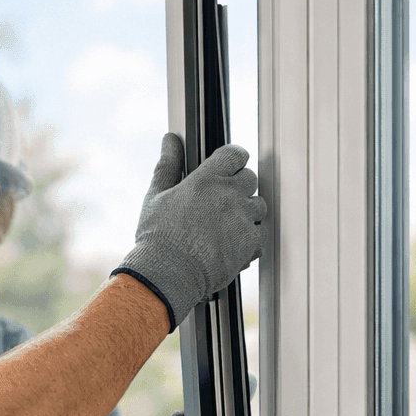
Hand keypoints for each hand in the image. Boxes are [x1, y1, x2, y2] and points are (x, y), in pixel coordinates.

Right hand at [114, 134, 265, 329]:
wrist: (168, 274)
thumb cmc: (158, 237)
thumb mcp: (156, 195)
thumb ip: (168, 164)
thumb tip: (170, 140)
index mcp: (207, 180)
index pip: (235, 154)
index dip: (233, 159)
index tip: (228, 168)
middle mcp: (229, 196)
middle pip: (250, 179)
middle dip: (239, 186)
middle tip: (220, 202)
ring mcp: (242, 220)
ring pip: (259, 207)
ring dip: (246, 213)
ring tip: (223, 226)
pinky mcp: (250, 244)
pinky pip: (259, 236)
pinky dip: (247, 241)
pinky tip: (227, 246)